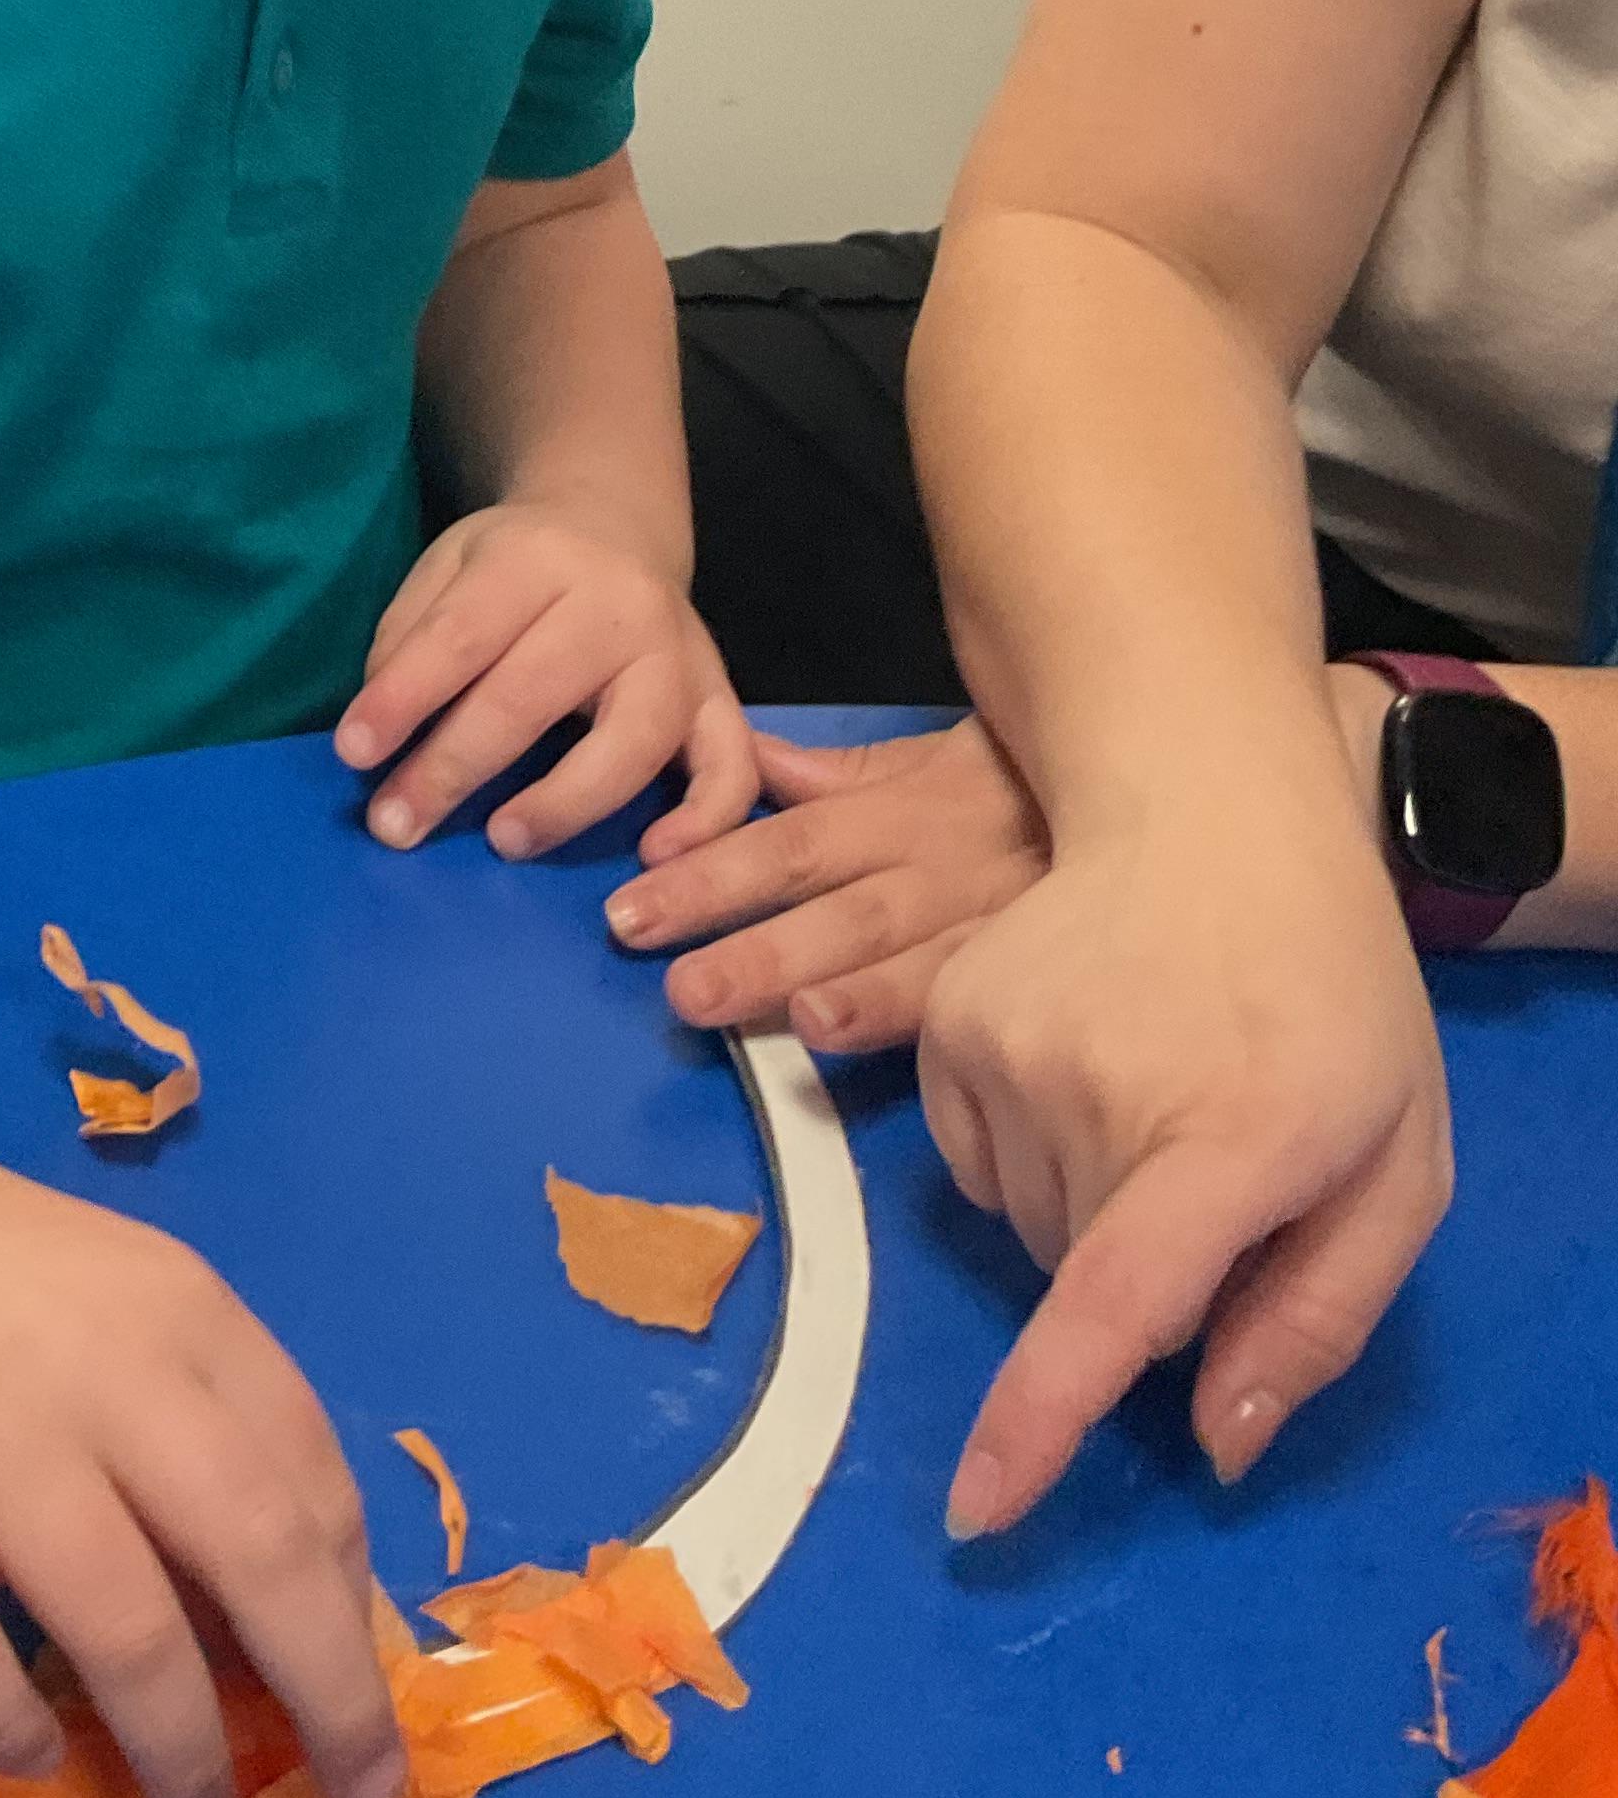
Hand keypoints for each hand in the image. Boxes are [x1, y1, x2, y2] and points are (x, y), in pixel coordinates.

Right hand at [0, 1112, 402, 1797]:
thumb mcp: (124, 1303)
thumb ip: (208, 1422)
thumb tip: (292, 1614)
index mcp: (182, 1317)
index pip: (313, 1484)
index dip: (355, 1614)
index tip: (364, 1703)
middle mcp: (102, 1373)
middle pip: (257, 1562)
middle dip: (328, 1704)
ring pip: (126, 1632)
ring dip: (184, 1751)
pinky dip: (10, 1727)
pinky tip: (31, 1756)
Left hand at [332, 502, 754, 859]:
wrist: (616, 528)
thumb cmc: (516, 568)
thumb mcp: (450, 566)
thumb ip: (410, 635)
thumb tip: (377, 727)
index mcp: (535, 560)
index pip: (461, 634)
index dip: (403, 697)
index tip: (353, 755)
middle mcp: (616, 604)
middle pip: (533, 692)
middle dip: (455, 766)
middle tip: (397, 825)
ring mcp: (678, 655)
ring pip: (636, 738)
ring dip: (567, 801)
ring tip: (504, 841)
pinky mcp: (720, 700)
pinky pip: (730, 767)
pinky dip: (705, 819)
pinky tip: (654, 858)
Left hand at [607, 720, 1048, 1050]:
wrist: (1161, 804)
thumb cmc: (1022, 792)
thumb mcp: (927, 763)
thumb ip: (832, 773)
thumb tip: (741, 756)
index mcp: (897, 814)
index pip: (791, 843)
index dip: (714, 869)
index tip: (637, 893)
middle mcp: (933, 870)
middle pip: (832, 907)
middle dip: (752, 947)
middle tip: (672, 987)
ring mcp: (986, 928)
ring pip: (901, 958)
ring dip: (836, 993)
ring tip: (783, 1021)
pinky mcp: (1030, 979)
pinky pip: (972, 1001)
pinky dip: (916, 1019)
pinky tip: (864, 1040)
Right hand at [916, 766, 1450, 1535]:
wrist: (1216, 815)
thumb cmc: (1333, 1000)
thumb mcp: (1397, 1166)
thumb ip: (1316, 1319)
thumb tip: (1212, 1444)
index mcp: (1234, 1137)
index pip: (1116, 1300)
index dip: (1041, 1415)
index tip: (975, 1506)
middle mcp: (1099, 1091)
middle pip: (1088, 1281)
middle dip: (1147, 1263)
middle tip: (1217, 1158)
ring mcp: (1005, 1045)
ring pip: (1028, 1225)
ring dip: (1086, 1205)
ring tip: (1156, 1095)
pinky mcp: (949, 1021)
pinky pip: (974, 1165)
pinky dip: (1028, 1154)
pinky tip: (1088, 1067)